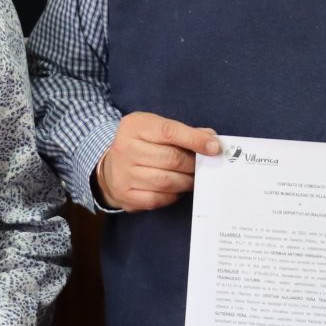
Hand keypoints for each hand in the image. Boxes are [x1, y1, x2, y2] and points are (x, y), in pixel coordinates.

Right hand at [95, 112, 219, 210]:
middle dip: (193, 164)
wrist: (110, 168)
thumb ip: (183, 132)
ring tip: (191, 178)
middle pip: (171, 159)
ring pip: (167, 181)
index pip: (170, 132)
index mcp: (134, 126)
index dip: (195, 140)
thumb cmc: (141, 145)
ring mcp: (123, 174)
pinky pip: (159, 199)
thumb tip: (212, 141)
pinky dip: (173, 195)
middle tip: (203, 166)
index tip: (215, 148)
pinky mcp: (126, 195)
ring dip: (186, 181)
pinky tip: (176, 189)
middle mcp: (125, 148)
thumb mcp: (156, 129)